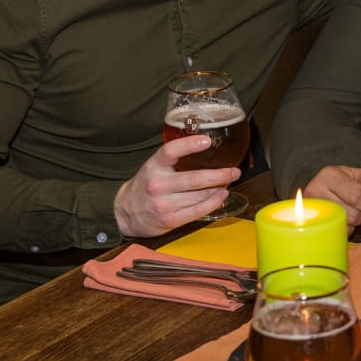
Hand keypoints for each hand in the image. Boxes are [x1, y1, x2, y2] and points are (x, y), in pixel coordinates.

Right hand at [113, 137, 241, 237]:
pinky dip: (214, 202)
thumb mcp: (154, 167)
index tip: (207, 140)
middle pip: (195, 178)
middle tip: (235, 171)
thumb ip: (175, 159)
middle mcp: (157, 184)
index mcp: (153, 167)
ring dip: (220, 188)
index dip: (189, 145)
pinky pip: (198, 211)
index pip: (170, 151)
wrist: (125, 213)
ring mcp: (163, 204)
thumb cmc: (147, 186)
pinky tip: (222, 195)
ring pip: (200, 195)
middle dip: (220, 175)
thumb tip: (206, 146)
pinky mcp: (169, 220)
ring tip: (229, 182)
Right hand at [303, 165, 360, 225]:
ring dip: (355, 221)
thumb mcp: (357, 175)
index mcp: (329, 175)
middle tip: (360, 207)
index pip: (356, 196)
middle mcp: (316, 191)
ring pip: (346, 225)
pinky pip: (339, 233)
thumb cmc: (341, 182)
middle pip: (352, 213)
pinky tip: (343, 218)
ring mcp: (313, 210)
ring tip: (351, 211)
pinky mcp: (313, 224)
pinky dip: (346, 228)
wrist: (320, 190)